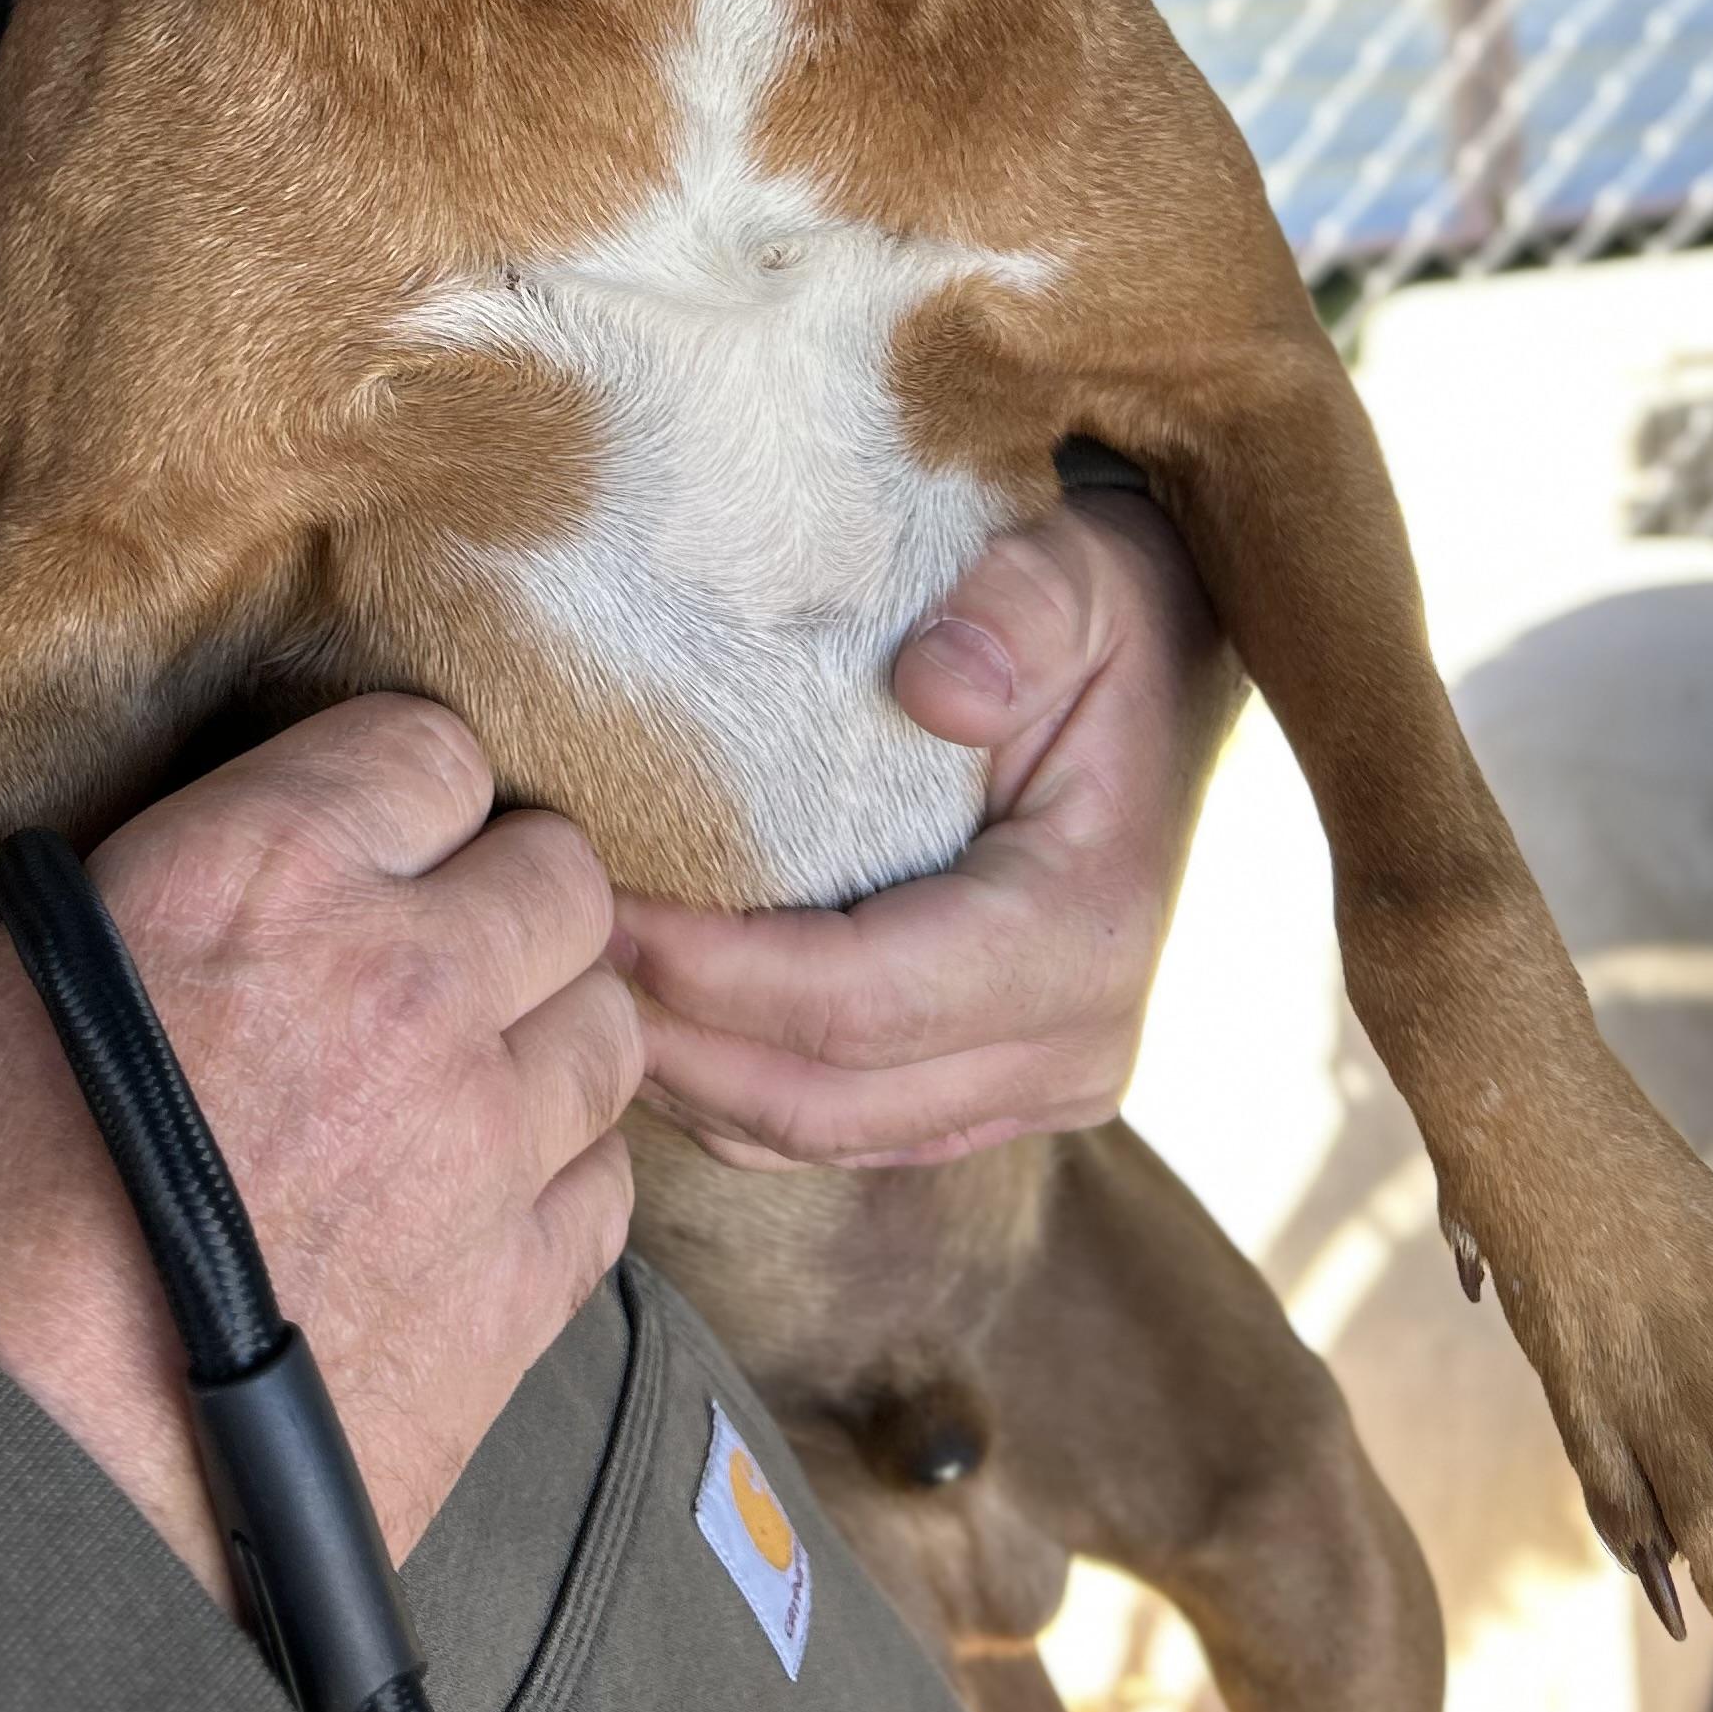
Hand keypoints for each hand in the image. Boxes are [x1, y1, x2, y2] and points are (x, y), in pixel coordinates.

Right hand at [0, 697, 638, 1597]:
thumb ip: (54, 908)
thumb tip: (86, 893)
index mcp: (267, 872)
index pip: (430, 746)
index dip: (399, 788)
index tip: (368, 838)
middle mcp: (409, 984)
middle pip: (560, 875)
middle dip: (503, 902)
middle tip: (431, 959)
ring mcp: (481, 1145)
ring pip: (610, 1028)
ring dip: (547, 1039)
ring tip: (464, 1087)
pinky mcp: (516, 1299)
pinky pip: (609, 1190)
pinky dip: (561, 1186)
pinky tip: (476, 1209)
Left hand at [615, 493, 1235, 1169]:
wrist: (1165, 678)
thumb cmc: (1101, 618)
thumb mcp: (1077, 573)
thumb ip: (1019, 611)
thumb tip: (935, 685)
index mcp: (1086, 934)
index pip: (862, 1002)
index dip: (713, 970)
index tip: (598, 902)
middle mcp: (1075, 1048)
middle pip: (822, 1101)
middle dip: (672, 1038)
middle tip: (547, 953)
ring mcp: (1034, 1091)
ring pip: (812, 1138)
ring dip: (683, 1078)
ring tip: (569, 985)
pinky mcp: (985, 1096)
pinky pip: (828, 1134)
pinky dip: (723, 1088)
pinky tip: (643, 1008)